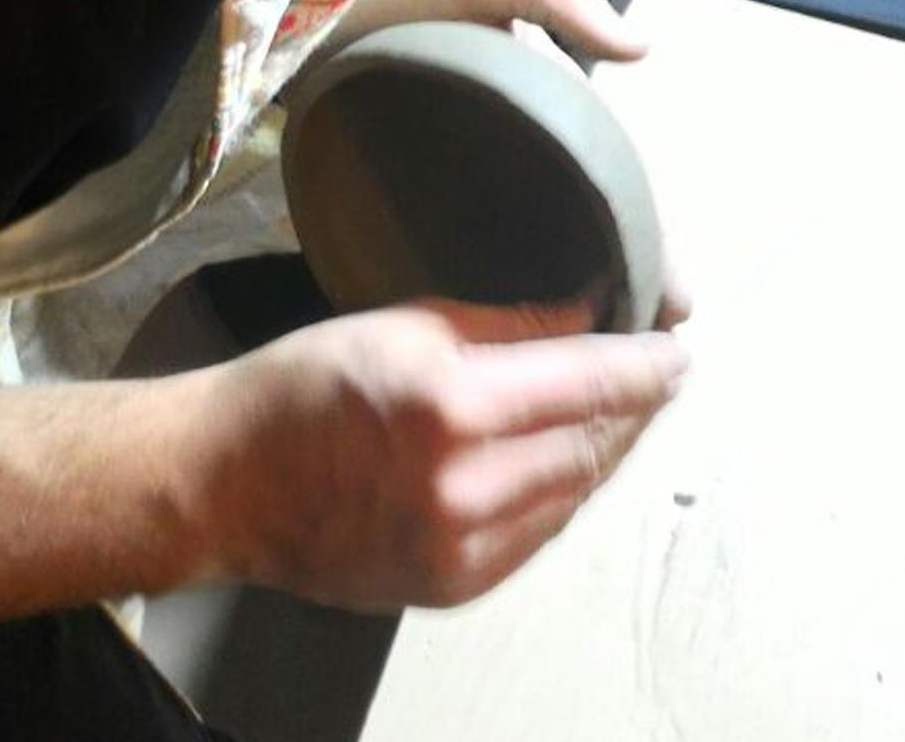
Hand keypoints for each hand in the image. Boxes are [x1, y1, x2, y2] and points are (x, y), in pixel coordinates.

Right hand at [199, 298, 686, 610]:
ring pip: (576, 492)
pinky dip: (566, 491)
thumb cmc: (300, 387)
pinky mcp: (452, 586)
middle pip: (595, 442)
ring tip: (619, 409)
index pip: (591, 382)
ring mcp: (461, 550)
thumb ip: (503, 325)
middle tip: (656, 370)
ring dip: (606, 447)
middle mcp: (465, 488)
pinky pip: (540, 534)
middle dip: (636, 402)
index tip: (678, 344)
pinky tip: (569, 459)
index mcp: (451, 406)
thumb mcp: (400, 323)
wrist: (226, 481)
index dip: (648, 362)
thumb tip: (585, 317)